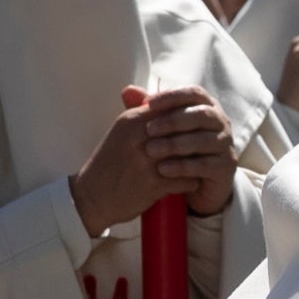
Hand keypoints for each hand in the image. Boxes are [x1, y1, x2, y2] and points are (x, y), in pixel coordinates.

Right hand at [71, 85, 236, 233]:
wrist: (90, 196)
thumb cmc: (109, 163)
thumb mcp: (121, 133)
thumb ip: (142, 116)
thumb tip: (166, 102)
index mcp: (131, 121)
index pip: (169, 109)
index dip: (187, 116)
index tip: (198, 124)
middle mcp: (138, 138)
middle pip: (181, 130)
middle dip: (196, 137)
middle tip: (208, 142)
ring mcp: (145, 162)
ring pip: (185, 155)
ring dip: (197, 160)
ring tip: (204, 162)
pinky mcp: (151, 185)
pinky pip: (183, 179)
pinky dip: (191, 181)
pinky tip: (194, 181)